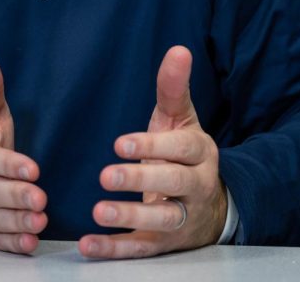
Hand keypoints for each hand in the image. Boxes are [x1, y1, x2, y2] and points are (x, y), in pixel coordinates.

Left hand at [79, 45, 226, 258]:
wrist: (211, 206)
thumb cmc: (184, 153)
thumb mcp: (181, 119)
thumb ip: (174, 88)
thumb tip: (179, 49)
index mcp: (199, 153)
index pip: (182, 148)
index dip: (153, 146)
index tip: (119, 143)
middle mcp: (196, 187)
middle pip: (174, 184)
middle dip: (141, 180)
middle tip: (105, 175)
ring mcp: (182, 219)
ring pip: (162, 221)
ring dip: (130, 218)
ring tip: (99, 211)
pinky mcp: (165, 244)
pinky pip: (142, 249)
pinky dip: (115, 249)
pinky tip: (88, 245)